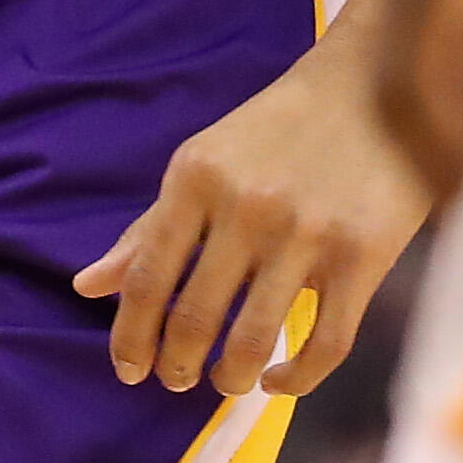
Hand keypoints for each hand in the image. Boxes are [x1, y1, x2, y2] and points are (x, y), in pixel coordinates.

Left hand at [74, 11, 431, 398]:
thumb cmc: (280, 128)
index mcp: (196, 177)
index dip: (131, 337)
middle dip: (176, 364)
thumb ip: (149, 229)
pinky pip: (325, 344)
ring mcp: (306, 233)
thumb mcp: (204, 162)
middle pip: (193, 318)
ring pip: (252, 341)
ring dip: (230, 378)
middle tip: (177, 378)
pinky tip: (280, 377)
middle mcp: (245, 206)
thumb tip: (85, 288)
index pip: (146, 278)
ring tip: (225, 381)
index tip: (129, 370)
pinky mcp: (361, 254)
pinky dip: (297, 378)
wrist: (377, 81)